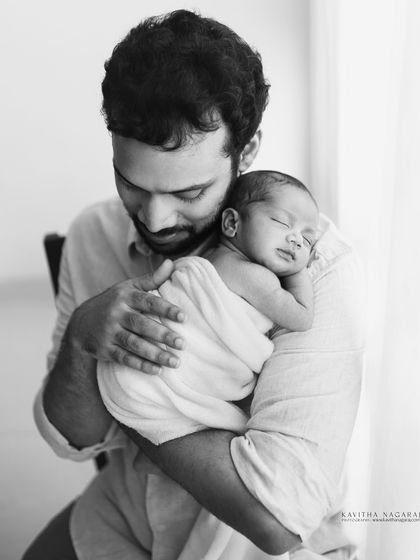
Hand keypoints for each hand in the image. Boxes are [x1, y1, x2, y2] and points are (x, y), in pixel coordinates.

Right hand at [68, 259, 184, 373]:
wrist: (81, 323)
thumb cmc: (114, 303)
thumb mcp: (128, 287)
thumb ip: (151, 279)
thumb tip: (172, 263)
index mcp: (125, 296)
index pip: (148, 301)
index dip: (165, 309)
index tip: (183, 317)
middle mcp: (116, 313)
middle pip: (142, 325)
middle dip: (162, 335)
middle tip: (182, 343)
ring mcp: (109, 332)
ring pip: (134, 344)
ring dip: (155, 354)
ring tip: (175, 361)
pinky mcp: (105, 349)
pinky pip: (124, 358)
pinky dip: (140, 365)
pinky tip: (157, 370)